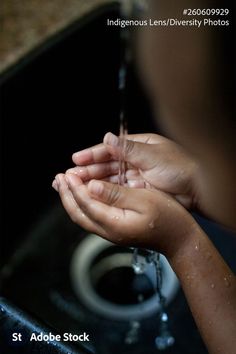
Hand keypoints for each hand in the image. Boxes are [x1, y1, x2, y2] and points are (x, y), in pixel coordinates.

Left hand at [53, 173, 197, 257]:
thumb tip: (91, 187)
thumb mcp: (145, 200)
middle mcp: (109, 231)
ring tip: (64, 185)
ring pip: (83, 217)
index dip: (74, 188)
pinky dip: (82, 204)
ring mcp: (112, 233)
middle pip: (78, 214)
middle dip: (66, 196)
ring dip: (71, 200)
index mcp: (114, 223)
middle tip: (58, 179)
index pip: (86, 204)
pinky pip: (92, 217)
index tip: (67, 173)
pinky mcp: (116, 230)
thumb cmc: (169, 218)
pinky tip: (83, 195)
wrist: (180, 240)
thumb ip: (116, 194)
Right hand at [68, 132, 197, 208]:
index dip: (92, 154)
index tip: (76, 159)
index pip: (110, 148)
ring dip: (94, 181)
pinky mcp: (139, 189)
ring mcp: (137, 175)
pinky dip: (106, 191)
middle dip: (89, 169)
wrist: (198, 190)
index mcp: (139, 146)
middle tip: (71, 175)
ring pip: (111, 178)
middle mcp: (136, 160)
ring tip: (77, 185)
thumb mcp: (153, 156)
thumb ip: (128, 149)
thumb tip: (107, 138)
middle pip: (107, 164)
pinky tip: (93, 193)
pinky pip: (119, 189)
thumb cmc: (181, 168)